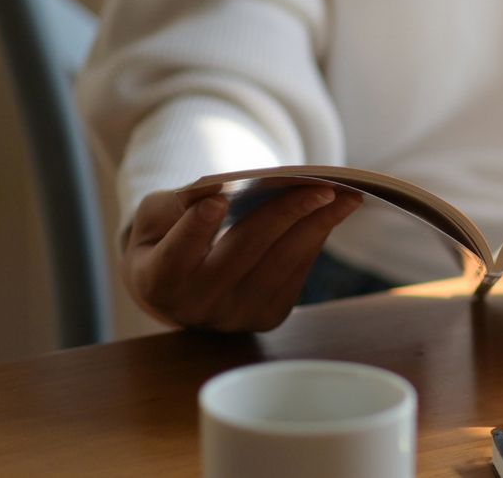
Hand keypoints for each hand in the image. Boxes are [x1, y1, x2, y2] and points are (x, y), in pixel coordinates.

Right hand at [124, 185, 363, 331]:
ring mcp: (236, 316)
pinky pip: (296, 273)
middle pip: (242, 255)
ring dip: (317, 228)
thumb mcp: (156, 217)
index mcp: (158, 282)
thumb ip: (177, 205)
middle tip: (319, 187)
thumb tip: (219, 186)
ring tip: (346, 197)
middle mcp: (197, 307)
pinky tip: (334, 213)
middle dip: (283, 216)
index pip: (176, 257)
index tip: (217, 199)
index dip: (195, 229)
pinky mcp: (268, 316)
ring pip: (279, 265)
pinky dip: (316, 239)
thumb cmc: (167, 238)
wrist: (183, 284)